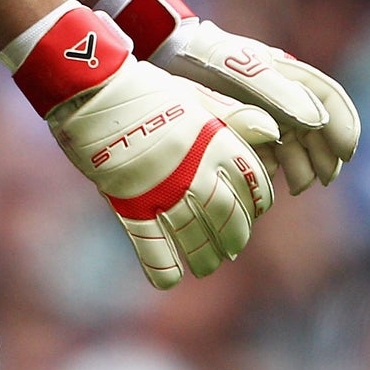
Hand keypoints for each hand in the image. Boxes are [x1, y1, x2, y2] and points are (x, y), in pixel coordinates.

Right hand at [5, 4, 276, 288]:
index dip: (258, 200)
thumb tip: (273, 130)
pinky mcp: (129, 205)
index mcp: (215, 141)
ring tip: (208, 266)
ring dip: (206, 257)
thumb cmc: (149, 90)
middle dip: (235, 235)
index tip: (254, 208)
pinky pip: (151, 247)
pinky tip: (170, 279)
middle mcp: (195, 169)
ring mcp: (162, 190)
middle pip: (229, 216)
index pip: (253, 183)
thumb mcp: (196, 96)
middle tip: (233, 245)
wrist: (96, 89)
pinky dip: (163, 269)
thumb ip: (234, 117)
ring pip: (196, 238)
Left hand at [101, 0, 361, 194]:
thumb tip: (317, 121)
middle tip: (326, 177)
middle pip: (319, 127)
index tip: (346, 152)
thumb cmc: (206, 59)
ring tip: (299, 185)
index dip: (344, 124)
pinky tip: (277, 182)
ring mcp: (267, 113)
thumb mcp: (242, 69)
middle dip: (328, 152)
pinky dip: (281, 169)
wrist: (167, 59)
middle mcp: (283, 95)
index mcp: (289, 74)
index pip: (329, 98)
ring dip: (307, 165)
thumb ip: (278, 92)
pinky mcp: (248, 131)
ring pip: (299, 145)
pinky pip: (274, 155)